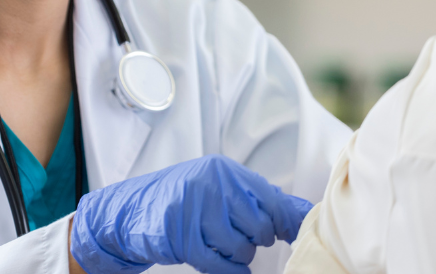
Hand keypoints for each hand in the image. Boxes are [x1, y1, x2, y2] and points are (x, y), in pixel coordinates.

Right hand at [70, 155, 311, 273]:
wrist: (131, 212)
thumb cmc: (182, 203)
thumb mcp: (219, 190)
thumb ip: (258, 200)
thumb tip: (305, 212)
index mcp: (226, 171)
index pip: (273, 201)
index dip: (287, 224)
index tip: (291, 236)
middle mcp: (214, 185)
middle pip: (261, 228)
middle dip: (252, 240)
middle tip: (231, 236)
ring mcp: (197, 210)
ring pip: (242, 248)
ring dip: (233, 255)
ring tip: (213, 243)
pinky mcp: (183, 237)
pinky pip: (222, 265)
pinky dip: (226, 270)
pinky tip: (216, 261)